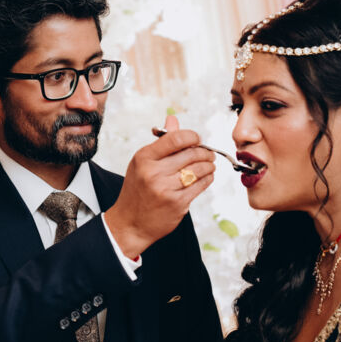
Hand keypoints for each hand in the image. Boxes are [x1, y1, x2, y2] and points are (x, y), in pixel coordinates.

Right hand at [104, 113, 214, 258]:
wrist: (130, 223)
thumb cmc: (137, 190)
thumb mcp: (143, 163)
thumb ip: (161, 142)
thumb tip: (173, 119)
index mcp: (144, 158)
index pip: (175, 139)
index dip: (192, 136)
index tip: (197, 140)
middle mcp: (154, 172)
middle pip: (191, 154)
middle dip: (205, 152)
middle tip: (209, 153)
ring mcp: (166, 189)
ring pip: (199, 170)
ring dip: (209, 165)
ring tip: (209, 165)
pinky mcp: (177, 204)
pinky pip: (200, 186)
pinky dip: (207, 179)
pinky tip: (207, 177)